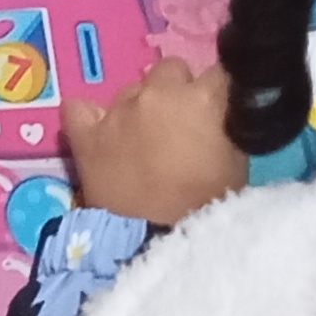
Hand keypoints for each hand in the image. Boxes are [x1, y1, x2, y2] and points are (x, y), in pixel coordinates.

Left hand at [64, 58, 248, 227]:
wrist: (161, 244)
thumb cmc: (209, 206)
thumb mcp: (237, 163)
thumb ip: (227, 125)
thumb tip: (219, 112)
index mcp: (203, 98)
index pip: (219, 74)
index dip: (217, 94)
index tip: (217, 114)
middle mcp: (159, 93)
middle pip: (171, 71)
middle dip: (177, 93)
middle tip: (179, 128)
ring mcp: (119, 110)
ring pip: (131, 89)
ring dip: (139, 107)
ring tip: (142, 141)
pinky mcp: (87, 133)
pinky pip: (79, 108)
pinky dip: (89, 117)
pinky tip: (98, 130)